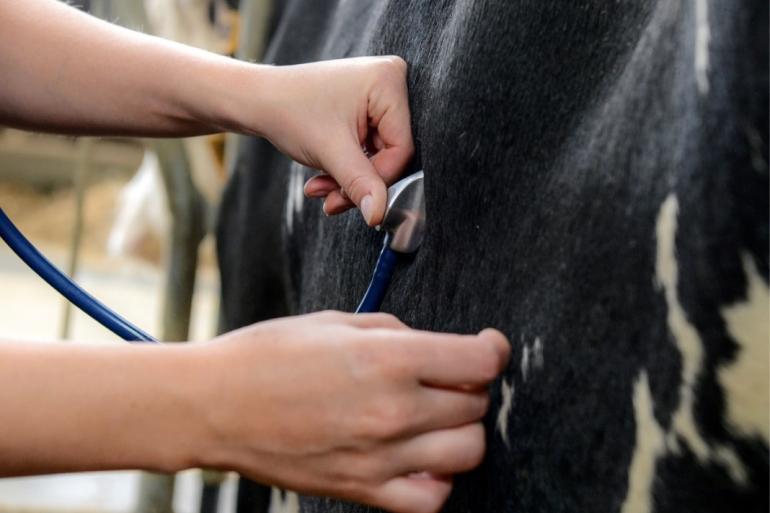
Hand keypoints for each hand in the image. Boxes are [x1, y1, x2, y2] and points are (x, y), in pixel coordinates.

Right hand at [194, 311, 509, 512]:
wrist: (215, 405)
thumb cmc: (268, 354)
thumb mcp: (336, 322)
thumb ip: (396, 333)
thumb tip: (433, 348)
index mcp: (388, 360)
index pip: (478, 360)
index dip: (493, 349)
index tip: (488, 345)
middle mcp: (393, 411)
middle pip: (475, 405)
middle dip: (470, 385)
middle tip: (448, 375)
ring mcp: (381, 458)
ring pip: (467, 452)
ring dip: (461, 430)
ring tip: (436, 415)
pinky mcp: (362, 490)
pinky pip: (432, 499)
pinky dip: (439, 479)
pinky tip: (421, 457)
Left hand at [254, 57, 413, 225]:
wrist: (258, 101)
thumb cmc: (289, 111)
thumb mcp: (330, 152)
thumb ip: (360, 184)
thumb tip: (379, 215)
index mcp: (389, 80)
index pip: (402, 148)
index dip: (377, 180)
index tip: (347, 196)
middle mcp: (391, 81)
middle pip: (391, 154)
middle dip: (358, 182)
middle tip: (330, 199)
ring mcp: (379, 94)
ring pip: (379, 157)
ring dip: (350, 181)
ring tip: (319, 188)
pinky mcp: (368, 107)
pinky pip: (370, 149)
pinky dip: (347, 169)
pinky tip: (324, 175)